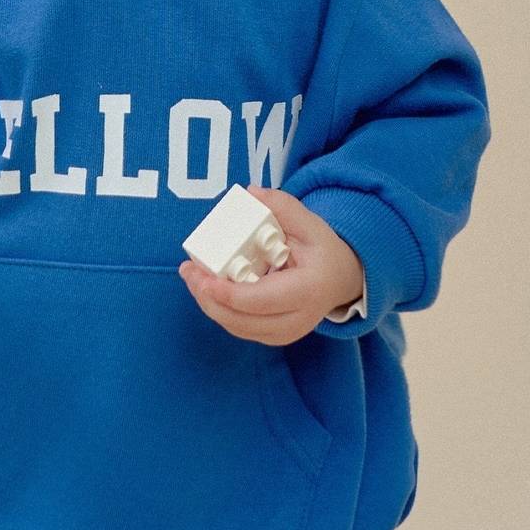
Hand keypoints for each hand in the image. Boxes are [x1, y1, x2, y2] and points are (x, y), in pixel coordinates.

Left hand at [177, 185, 364, 345]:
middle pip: (242, 320)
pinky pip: (241, 328)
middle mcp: (298, 319)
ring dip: (209, 304)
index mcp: (307, 290)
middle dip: (208, 298)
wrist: (341, 279)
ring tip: (192, 277)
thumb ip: (283, 206)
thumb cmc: (323, 250)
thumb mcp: (310, 223)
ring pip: (238, 327)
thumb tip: (250, 193)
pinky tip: (206, 289)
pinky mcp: (276, 337)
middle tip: (188, 272)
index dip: (225, 292)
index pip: (259, 300)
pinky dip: (220, 310)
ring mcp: (287, 333)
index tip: (200, 275)